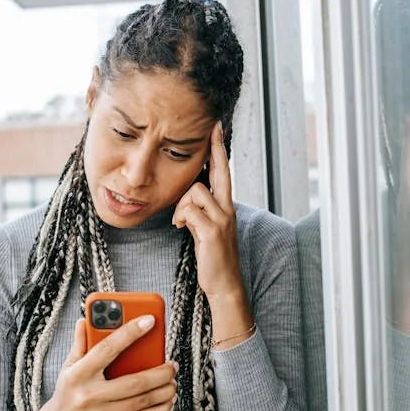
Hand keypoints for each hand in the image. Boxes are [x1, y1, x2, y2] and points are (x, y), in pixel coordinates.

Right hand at [21, 317, 177, 410]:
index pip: (107, 348)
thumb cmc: (67, 393)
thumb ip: (80, 344)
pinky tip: (167, 400)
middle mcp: (90, 394)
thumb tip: (85, 321)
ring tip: (172, 381)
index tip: (149, 320)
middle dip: (159, 373)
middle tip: (172, 364)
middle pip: (134, 382)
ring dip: (163, 390)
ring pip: (141, 402)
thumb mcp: (68, 367)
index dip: (130, 333)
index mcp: (80, 374)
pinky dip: (159, 409)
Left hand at [172, 121, 244, 302]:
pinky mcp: (213, 230)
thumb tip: (187, 199)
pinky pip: (191, 211)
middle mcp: (228, 208)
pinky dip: (182, 217)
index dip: (219, 150)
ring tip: (181, 221)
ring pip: (195, 191)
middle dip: (215, 149)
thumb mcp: (207, 229)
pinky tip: (182, 228)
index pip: (223, 172)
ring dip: (182, 204)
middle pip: (219, 171)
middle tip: (212, 128)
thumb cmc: (213, 257)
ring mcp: (222, 218)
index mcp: (226, 206)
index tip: (217, 129)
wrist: (225, 283)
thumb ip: (201, 211)